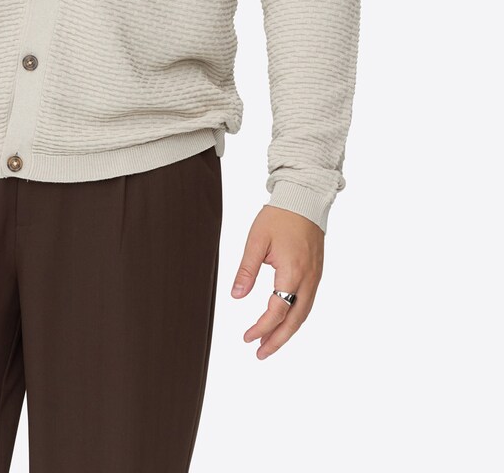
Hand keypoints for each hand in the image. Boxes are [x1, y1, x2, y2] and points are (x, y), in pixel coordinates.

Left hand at [230, 204, 323, 358]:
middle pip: (295, 320)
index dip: (262, 328)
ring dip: (287, 332)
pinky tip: (285, 322)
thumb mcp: (256, 240)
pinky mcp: (316, 273)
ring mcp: (315, 278)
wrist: (304, 199)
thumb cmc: (279, 216)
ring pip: (303, 314)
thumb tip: (236, 296)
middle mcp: (308, 279)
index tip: (247, 337)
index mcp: (292, 272)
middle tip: (260, 354)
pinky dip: (296, 318)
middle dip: (277, 340)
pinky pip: (307, 303)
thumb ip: (246, 270)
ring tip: (269, 344)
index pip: (277, 311)